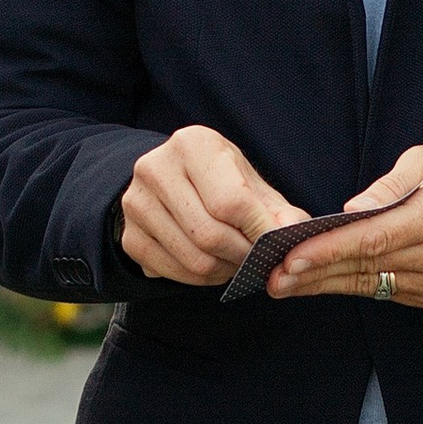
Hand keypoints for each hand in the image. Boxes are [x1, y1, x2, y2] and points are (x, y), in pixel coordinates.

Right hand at [119, 123, 298, 286]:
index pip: (231, 201)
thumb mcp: (251, 183)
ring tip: (239, 264)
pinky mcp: (129, 237)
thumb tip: (293, 232)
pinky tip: (214, 267)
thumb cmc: (220, 182)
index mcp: (192, 144)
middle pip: (210, 234)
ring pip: (194, 258)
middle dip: (242, 256)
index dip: (259, 231)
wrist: (173, 185)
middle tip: (258, 261)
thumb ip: (277, 209)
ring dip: (225, 270)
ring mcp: (135, 204)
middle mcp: (155, 168)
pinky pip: (174, 273)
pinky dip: (203, 279)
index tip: (276, 246)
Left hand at [270, 141, 422, 307]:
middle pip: (366, 268)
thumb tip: (351, 210)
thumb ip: (391, 185)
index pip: (375, 239)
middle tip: (272, 277)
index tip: (292, 257)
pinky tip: (320, 282)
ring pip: (371, 285)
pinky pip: (385, 292)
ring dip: (325, 285)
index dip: (329, 250)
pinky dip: (351, 285)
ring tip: (284, 283)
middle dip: (314, 274)